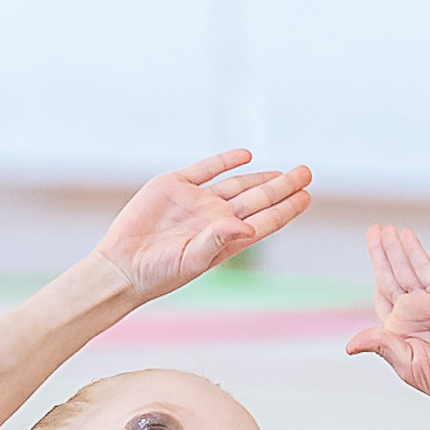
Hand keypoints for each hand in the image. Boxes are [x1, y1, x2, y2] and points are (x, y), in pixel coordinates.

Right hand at [92, 150, 312, 300]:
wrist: (122, 265)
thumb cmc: (158, 273)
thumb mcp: (192, 261)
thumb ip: (220, 241)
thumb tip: (249, 225)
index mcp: (226, 238)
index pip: (265, 220)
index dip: (287, 208)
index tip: (306, 196)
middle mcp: (216, 218)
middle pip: (258, 198)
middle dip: (283, 186)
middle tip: (306, 172)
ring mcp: (197, 201)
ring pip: (237, 184)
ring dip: (261, 176)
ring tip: (286, 171)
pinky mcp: (175, 186)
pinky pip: (206, 169)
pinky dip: (225, 161)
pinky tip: (245, 156)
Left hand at [346, 225, 429, 408]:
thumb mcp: (404, 362)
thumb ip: (380, 345)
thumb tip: (350, 345)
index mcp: (400, 328)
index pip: (382, 295)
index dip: (376, 275)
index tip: (373, 256)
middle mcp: (413, 311)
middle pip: (391, 275)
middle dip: (381, 253)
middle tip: (373, 229)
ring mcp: (428, 302)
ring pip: (405, 268)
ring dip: (394, 248)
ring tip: (384, 229)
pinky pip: (425, 268)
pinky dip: (414, 251)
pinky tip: (406, 236)